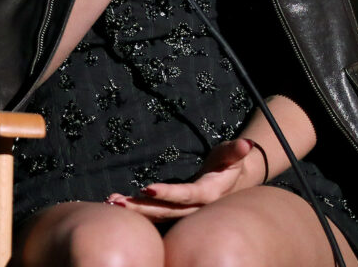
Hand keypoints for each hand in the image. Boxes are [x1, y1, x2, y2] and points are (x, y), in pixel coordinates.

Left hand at [106, 137, 260, 220]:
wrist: (233, 183)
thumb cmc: (230, 165)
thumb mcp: (233, 155)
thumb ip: (236, 151)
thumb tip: (246, 144)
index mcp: (208, 194)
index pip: (185, 195)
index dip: (167, 193)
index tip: (147, 188)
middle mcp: (195, 208)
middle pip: (166, 211)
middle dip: (142, 208)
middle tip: (117, 202)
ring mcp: (184, 212)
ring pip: (158, 214)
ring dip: (134, 210)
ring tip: (111, 202)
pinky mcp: (176, 210)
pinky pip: (155, 213)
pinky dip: (137, 210)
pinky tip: (116, 204)